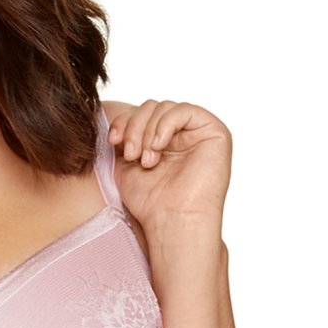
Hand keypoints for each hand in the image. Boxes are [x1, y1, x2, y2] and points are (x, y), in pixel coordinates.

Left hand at [106, 100, 231, 234]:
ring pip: (164, 107)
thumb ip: (123, 137)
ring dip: (148, 131)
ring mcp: (198, 133)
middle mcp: (180, 135)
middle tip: (130, 155)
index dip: (123, 122)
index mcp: (161, 141)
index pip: (139, 114)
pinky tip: (158, 147)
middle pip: (150, 107)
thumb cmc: (150, 201)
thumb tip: (114, 117)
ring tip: (145, 160)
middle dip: (134, 128)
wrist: (171, 220)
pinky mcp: (215, 132)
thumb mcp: (124, 163)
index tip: (112, 141)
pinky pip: (185, 110)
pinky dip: (165, 125)